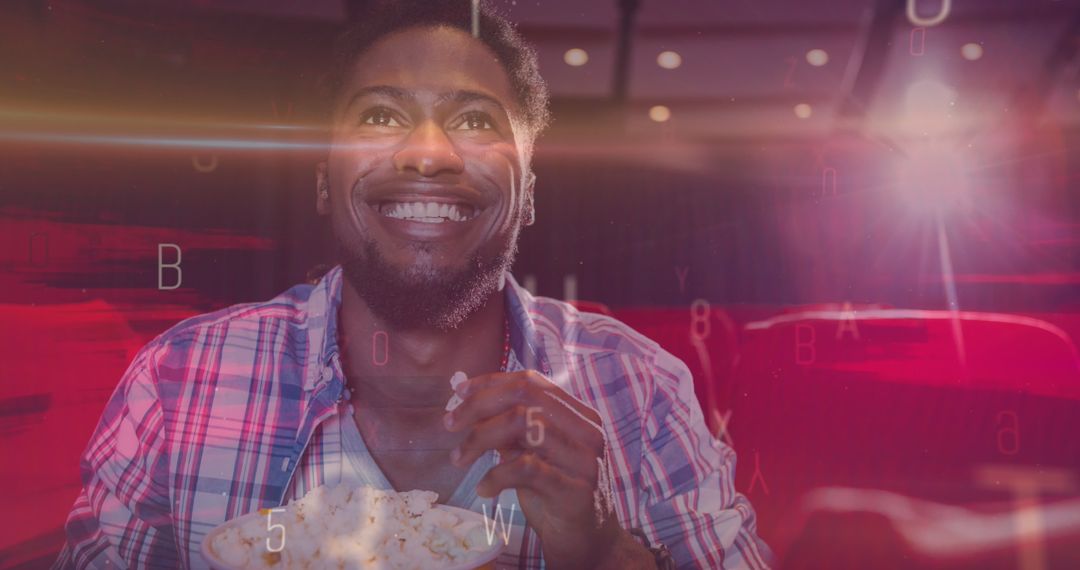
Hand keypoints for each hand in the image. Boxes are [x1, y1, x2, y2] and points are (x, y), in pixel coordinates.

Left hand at [443, 370, 622, 568]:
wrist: (587, 542)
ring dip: (481, 438)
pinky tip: (484, 488)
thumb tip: (470, 404)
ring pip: (526, 423)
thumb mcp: (532, 454)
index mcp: (579, 415)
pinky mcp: (575, 490)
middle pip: (526, 396)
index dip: (490, 383)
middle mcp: (587, 431)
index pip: (531, 382)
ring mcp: (584, 459)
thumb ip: (511, 429)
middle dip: (479, 405)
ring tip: (460, 458)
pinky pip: (526, 468)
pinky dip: (495, 474)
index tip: (459, 394)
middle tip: (450, 424)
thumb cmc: (555, 495)